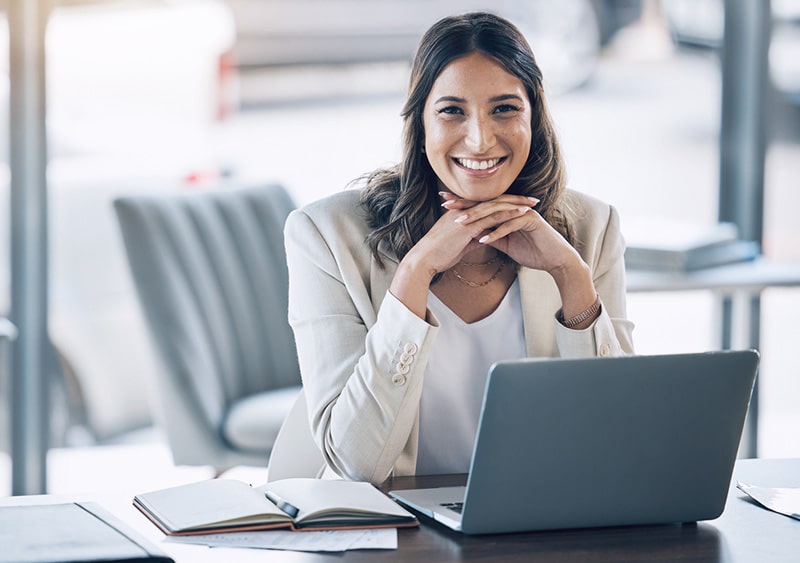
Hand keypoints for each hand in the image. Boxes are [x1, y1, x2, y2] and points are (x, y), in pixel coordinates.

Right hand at [389, 192, 534, 318]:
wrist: (424, 259)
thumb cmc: (438, 254)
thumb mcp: (458, 244)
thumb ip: (471, 238)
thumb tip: (483, 239)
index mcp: (462, 212)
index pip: (487, 203)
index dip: (505, 202)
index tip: (520, 203)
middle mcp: (465, 210)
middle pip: (494, 200)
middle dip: (515, 199)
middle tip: (532, 199)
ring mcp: (467, 216)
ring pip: (496, 205)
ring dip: (517, 204)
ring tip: (533, 204)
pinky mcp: (469, 225)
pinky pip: (493, 217)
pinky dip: (509, 214)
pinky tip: (522, 214)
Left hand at [441, 192, 578, 274]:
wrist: (555, 259)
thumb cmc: (533, 251)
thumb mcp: (507, 244)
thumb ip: (493, 236)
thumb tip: (475, 235)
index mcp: (507, 210)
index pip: (482, 205)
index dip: (464, 203)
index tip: (445, 203)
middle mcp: (514, 207)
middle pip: (486, 203)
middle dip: (465, 204)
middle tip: (446, 204)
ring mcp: (523, 212)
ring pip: (496, 212)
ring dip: (478, 218)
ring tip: (460, 224)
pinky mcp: (532, 220)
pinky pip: (510, 225)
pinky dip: (497, 233)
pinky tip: (484, 239)